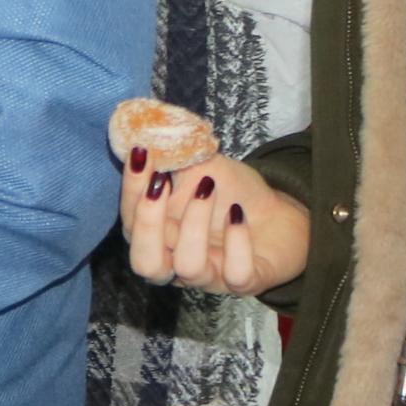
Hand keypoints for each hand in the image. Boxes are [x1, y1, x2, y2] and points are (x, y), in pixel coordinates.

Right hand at [121, 139, 308, 294]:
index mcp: (156, 234)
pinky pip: (235, 274)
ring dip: (195, 225)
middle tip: (161, 183)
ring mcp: (208, 274)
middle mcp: (175, 260)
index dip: (130, 189)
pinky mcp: (242, 281)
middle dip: (148, 222)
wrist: (276, 217)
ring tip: (209, 188)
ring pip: (188, 268)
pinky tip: (238, 213)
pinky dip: (237, 241)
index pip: (129, 219)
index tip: (141, 153)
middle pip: (144, 263)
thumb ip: (173, 153)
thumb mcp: (199, 166)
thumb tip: (147, 124)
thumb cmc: (229, 193)